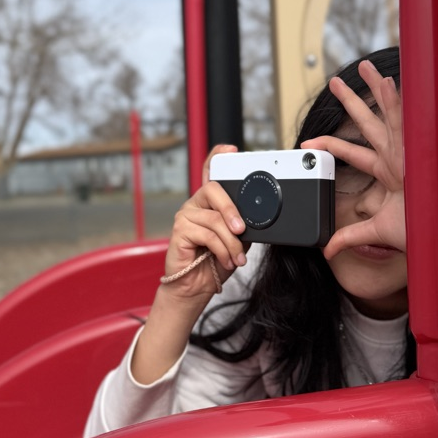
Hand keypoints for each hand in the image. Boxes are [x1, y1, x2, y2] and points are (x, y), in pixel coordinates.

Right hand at [131, 144, 248, 384]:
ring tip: (237, 257)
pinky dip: (222, 249)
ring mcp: (185, 215)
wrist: (197, 287)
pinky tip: (226, 260)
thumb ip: (243, 223)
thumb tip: (257, 217)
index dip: (219, 156)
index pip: (210, 171)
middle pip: (214, 189)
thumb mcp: (237, 239)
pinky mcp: (179, 231)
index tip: (231, 149)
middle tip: (242, 230)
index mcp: (210, 202)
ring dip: (231, 242)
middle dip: (232, 210)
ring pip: (215, 219)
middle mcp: (196, 203)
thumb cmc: (216, 261)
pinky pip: (207, 234)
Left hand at [301, 59, 406, 259]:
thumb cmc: (418, 232)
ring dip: (374, 90)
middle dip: (352, 101)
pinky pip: (405, 121)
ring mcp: (405, 151)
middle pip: (367, 122)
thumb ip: (349, 237)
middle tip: (336, 81)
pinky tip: (387, 81)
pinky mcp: (415, 153)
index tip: (307, 141)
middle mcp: (394, 156)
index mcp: (386, 170)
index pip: (351, 152)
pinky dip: (396, 101)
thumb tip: (327, 251)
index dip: (328, 145)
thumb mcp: (374, 232)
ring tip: (363, 68)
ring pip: (386, 114)